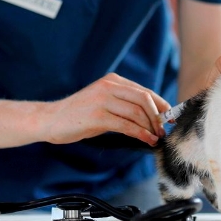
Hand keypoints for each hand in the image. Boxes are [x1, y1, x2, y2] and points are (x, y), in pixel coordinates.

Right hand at [44, 73, 169, 146]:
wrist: (51, 119)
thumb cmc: (79, 114)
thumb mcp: (103, 102)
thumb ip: (123, 103)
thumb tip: (149, 116)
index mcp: (113, 80)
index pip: (144, 90)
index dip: (160, 104)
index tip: (169, 117)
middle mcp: (109, 86)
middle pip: (144, 98)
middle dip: (158, 116)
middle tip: (164, 130)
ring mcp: (103, 100)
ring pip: (137, 112)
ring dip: (151, 126)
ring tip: (156, 137)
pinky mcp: (98, 116)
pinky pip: (126, 124)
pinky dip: (140, 133)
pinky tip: (146, 140)